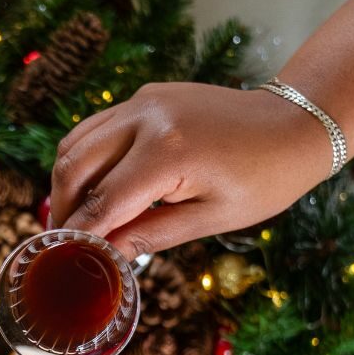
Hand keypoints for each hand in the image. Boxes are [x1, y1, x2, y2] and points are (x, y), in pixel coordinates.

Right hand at [48, 83, 329, 256]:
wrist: (293, 123)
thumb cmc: (264, 179)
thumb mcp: (211, 219)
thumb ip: (151, 235)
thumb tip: (105, 254)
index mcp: (168, 153)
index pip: (104, 202)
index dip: (80, 234)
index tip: (61, 258)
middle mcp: (146, 117)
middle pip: (75, 166)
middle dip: (62, 207)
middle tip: (60, 241)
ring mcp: (143, 101)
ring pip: (77, 141)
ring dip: (67, 181)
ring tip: (73, 216)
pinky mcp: (146, 96)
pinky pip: (98, 127)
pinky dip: (86, 157)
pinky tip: (94, 186)